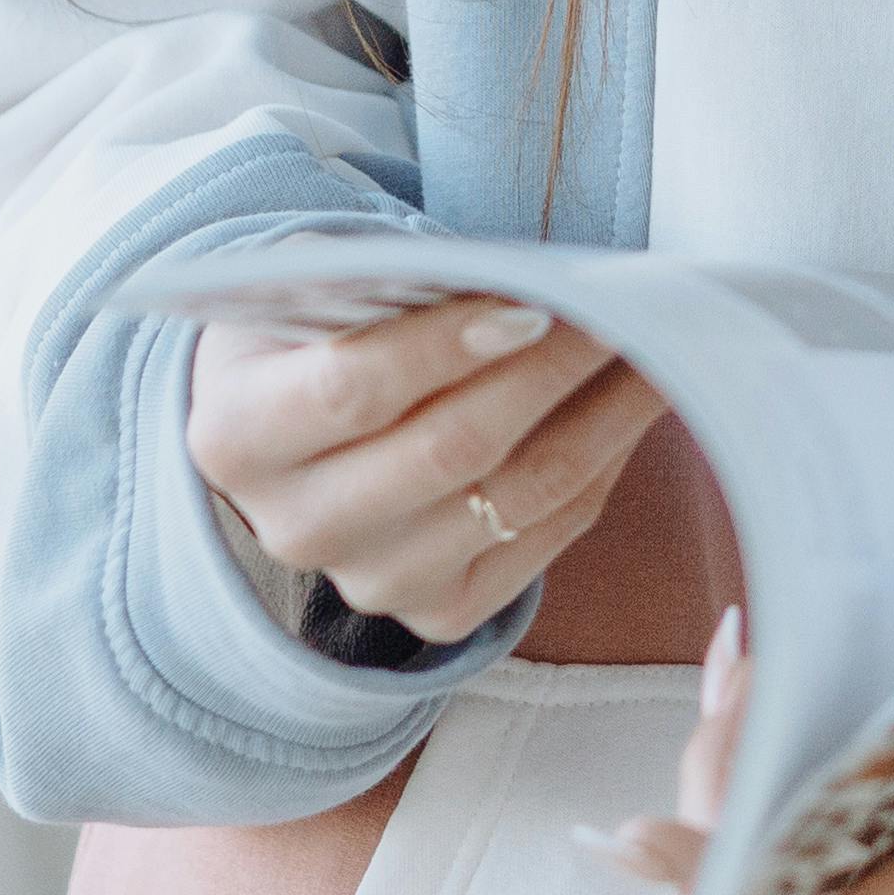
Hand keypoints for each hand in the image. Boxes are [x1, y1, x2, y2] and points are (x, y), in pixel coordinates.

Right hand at [186, 301, 662, 640]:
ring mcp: (369, 581)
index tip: (535, 301)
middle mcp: (295, 525)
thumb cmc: (315, 334)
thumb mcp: (317, 290)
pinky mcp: (438, 612)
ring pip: (516, 496)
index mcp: (237, 434)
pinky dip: (603, 463)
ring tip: (657, 345)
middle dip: (552, 371)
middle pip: (450, 449)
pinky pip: (546, 534)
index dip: (449, 344)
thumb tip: (521, 283)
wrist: (297, 431)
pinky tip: (632, 404)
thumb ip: (391, 285)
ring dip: (604, 414)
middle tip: (625, 307)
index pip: (353, 387)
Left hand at [592, 609, 893, 894]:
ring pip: (751, 844)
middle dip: (727, 761)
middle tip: (750, 654)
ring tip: (747, 647)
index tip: (630, 834)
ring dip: (731, 747)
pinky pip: (768, 828)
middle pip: (759, 871)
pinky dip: (746, 748)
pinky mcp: (865, 871)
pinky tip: (746, 665)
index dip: (728, 879)